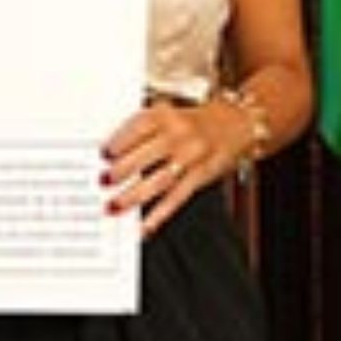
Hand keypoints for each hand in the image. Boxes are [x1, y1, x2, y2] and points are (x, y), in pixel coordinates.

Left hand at [99, 97, 255, 232]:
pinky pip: (177, 198)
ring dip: (134, 196)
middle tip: (103, 182)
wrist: (237, 123)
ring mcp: (192, 157)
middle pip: (146, 155)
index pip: (138, 127)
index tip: (102, 155)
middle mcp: (179, 135)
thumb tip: (112, 156)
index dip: (118, 142)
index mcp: (167, 116)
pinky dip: (159, 215)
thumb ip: (143, 130)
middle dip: (121, 171)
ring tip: (115, 206)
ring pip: (159, 180)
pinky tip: (144, 226)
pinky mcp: (201, 176)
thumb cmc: (195, 122)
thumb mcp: (169, 115)